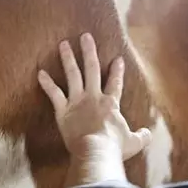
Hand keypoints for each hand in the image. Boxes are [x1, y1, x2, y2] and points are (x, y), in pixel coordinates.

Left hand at [38, 32, 151, 160]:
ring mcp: (77, 102)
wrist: (96, 152)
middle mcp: (94, 97)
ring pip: (72, 75)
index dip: (117, 71)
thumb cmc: (115, 147)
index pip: (116, 83)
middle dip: (89, 51)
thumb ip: (142, 136)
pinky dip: (47, 83)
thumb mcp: (134, 142)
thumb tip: (148, 133)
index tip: (117, 59)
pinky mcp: (63, 111)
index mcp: (111, 104)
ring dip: (68, 58)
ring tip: (63, 44)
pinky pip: (54, 94)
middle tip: (85, 36)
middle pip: (92, 69)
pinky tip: (40, 73)